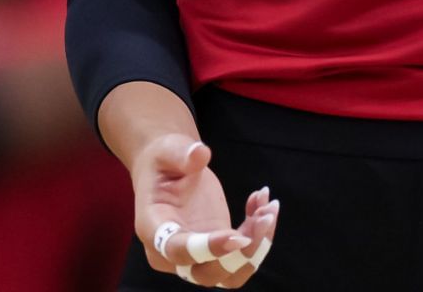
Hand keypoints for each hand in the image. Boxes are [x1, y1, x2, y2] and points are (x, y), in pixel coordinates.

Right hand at [133, 133, 278, 286]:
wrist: (168, 168)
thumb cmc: (163, 160)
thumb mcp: (168, 149)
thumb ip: (181, 154)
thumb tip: (201, 154)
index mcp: (152, 228)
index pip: (177, 250)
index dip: (206, 249)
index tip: (238, 237)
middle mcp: (170, 254)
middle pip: (208, 273)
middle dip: (242, 252)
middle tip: (266, 215)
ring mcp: (195, 258)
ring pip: (230, 273)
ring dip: (256, 248)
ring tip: (269, 209)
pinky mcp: (215, 253)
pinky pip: (240, 259)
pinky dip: (258, 238)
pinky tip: (261, 203)